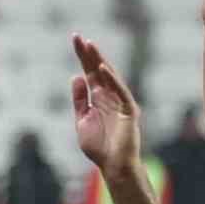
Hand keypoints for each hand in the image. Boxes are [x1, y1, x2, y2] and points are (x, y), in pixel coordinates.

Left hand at [70, 34, 140, 177]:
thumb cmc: (100, 148)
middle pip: (98, 70)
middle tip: (78, 37)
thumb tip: (76, 77)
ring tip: (89, 45)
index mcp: (99, 98)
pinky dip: (112, 80)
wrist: (114, 166)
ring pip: (110, 77)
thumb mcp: (83, 121)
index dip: (82, 56)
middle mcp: (110, 96)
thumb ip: (80, 100)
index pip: (89, 72)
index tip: (75, 39)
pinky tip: (102, 68)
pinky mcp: (129, 110)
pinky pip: (120, 91)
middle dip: (89, 54)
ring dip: (100, 60)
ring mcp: (120, 102)